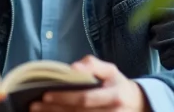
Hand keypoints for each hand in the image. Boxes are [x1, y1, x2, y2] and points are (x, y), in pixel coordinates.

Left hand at [31, 56, 150, 111]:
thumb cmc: (118, 86)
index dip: (65, 98)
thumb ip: (93, 65)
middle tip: (35, 106)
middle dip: (54, 110)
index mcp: (114, 96)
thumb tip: (73, 66)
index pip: (86, 99)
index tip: (46, 95)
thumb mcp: (111, 71)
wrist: (138, 106)